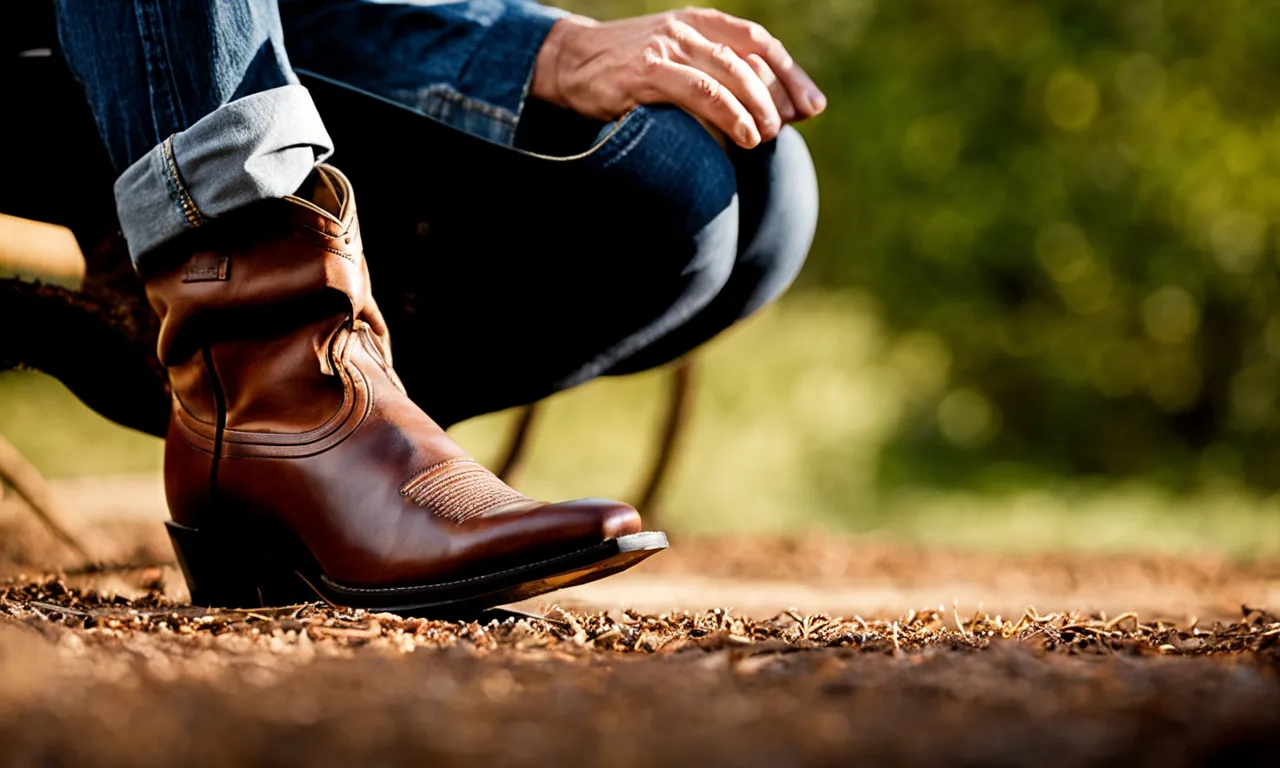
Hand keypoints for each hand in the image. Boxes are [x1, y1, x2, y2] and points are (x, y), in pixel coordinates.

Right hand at [532, 8, 825, 148]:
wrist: (568, 63)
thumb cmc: (626, 73)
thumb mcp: (674, 64)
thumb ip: (712, 77)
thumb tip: (766, 114)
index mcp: (699, 23)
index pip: (758, 42)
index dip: (791, 73)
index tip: (812, 106)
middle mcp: (687, 28)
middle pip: (751, 56)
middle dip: (780, 93)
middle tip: (794, 124)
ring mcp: (667, 46)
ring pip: (730, 72)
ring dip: (757, 106)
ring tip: (768, 136)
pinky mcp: (647, 71)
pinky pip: (699, 91)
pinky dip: (728, 114)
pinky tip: (744, 135)